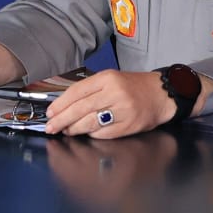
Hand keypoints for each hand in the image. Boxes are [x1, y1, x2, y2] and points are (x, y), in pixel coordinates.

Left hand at [46, 69, 176, 138]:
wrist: (162, 94)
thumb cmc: (134, 87)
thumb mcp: (112, 79)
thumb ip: (91, 90)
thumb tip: (64, 106)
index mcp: (108, 78)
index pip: (77, 91)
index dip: (60, 104)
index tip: (50, 112)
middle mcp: (115, 92)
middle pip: (80, 108)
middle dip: (62, 120)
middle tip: (51, 127)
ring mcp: (123, 110)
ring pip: (89, 122)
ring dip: (74, 129)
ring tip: (66, 131)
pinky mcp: (128, 125)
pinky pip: (103, 133)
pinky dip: (92, 134)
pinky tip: (86, 133)